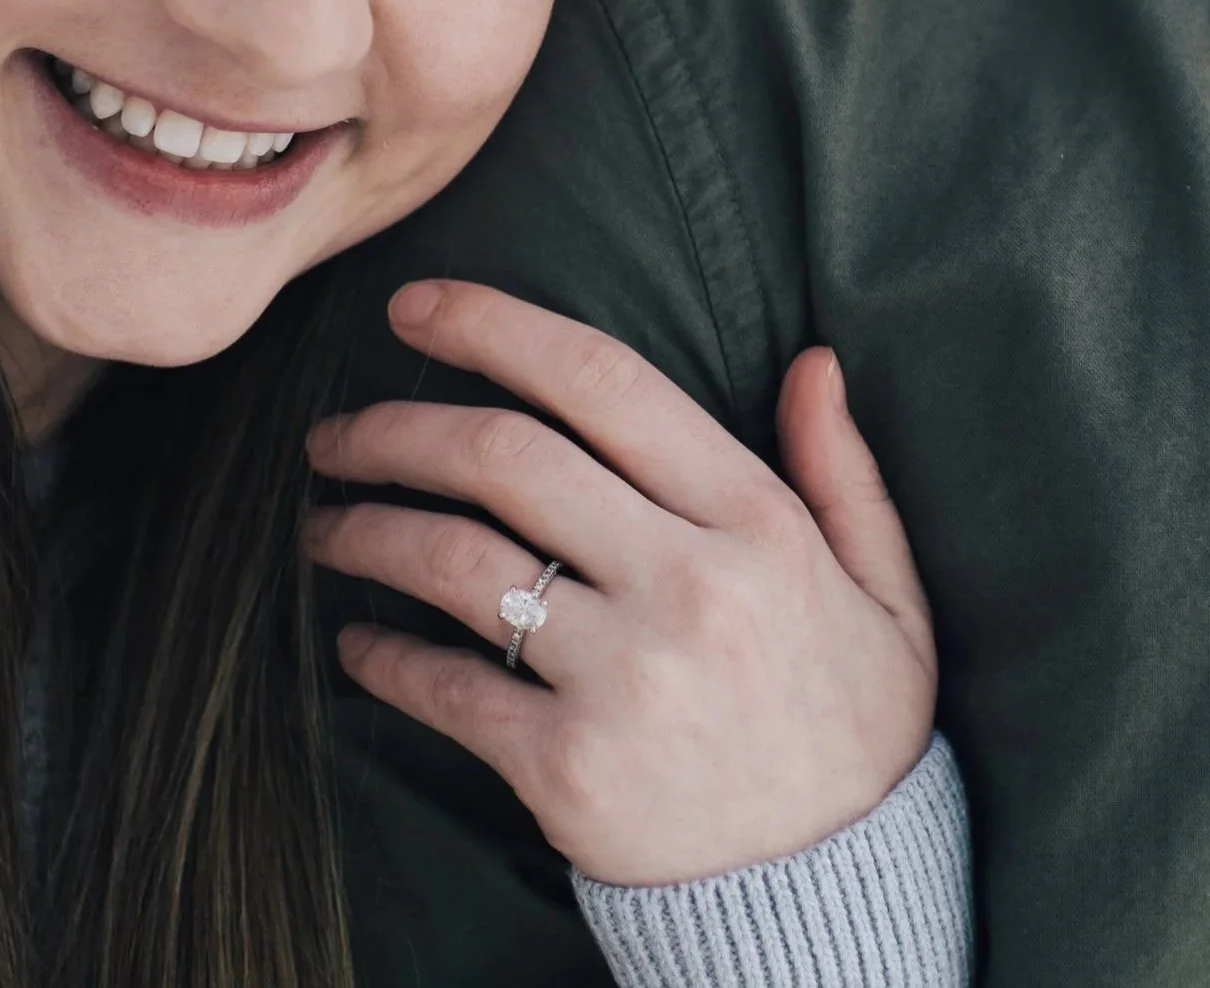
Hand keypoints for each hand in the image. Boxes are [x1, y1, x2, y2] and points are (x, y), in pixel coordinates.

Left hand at [304, 280, 936, 887]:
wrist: (837, 905)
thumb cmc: (852, 730)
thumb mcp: (885, 594)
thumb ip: (842, 472)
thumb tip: (813, 359)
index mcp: (753, 522)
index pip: (603, 381)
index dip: (494, 325)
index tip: (413, 305)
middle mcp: (682, 585)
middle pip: (504, 457)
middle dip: (397, 424)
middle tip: (337, 430)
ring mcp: (620, 679)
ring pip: (455, 562)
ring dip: (367, 529)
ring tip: (324, 523)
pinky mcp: (567, 772)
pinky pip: (445, 689)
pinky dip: (382, 660)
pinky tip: (355, 643)